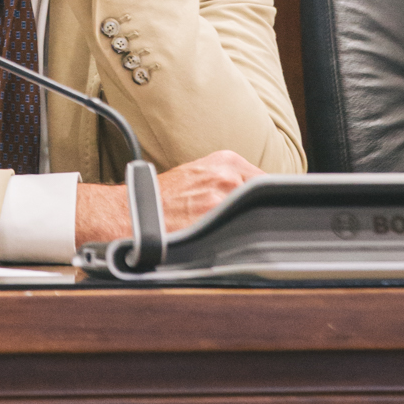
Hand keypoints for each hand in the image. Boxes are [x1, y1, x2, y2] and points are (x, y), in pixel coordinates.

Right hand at [74, 149, 260, 246]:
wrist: (134, 212)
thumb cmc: (164, 196)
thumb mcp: (200, 174)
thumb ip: (229, 180)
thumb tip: (260, 199)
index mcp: (226, 160)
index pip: (267, 182)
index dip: (268, 202)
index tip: (269, 214)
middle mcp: (228, 175)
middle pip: (263, 200)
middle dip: (258, 216)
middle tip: (244, 228)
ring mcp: (223, 197)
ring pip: (252, 217)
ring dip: (246, 228)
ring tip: (227, 236)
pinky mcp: (214, 220)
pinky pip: (239, 233)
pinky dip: (234, 239)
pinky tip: (222, 243)